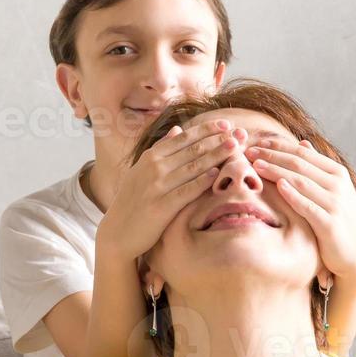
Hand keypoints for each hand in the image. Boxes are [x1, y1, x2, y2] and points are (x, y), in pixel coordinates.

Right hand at [95, 118, 241, 262]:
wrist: (118, 232)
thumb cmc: (133, 200)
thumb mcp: (141, 170)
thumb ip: (160, 149)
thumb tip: (177, 128)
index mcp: (151, 157)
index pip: (184, 137)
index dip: (207, 129)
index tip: (226, 124)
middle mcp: (153, 168)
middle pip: (192, 149)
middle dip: (216, 139)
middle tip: (237, 133)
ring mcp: (157, 186)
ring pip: (192, 167)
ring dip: (215, 155)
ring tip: (234, 147)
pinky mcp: (161, 206)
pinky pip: (186, 191)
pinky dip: (201, 181)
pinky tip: (217, 174)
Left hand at [245, 136, 355, 286]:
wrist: (355, 253)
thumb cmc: (337, 219)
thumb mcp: (330, 190)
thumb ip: (316, 168)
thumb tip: (302, 143)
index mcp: (337, 173)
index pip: (303, 153)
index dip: (279, 146)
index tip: (257, 141)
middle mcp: (338, 184)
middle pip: (299, 165)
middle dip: (272, 156)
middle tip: (249, 151)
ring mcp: (335, 203)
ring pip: (301, 182)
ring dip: (277, 171)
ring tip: (256, 165)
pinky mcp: (330, 223)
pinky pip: (308, 206)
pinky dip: (293, 195)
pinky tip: (279, 186)